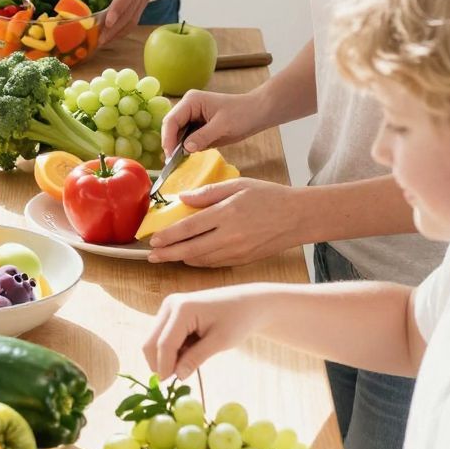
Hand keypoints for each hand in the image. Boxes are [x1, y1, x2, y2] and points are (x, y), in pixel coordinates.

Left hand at [76, 0, 154, 40]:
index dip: (117, 10)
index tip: (107, 23)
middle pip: (130, 12)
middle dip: (114, 29)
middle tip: (97, 41)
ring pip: (134, 19)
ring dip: (118, 33)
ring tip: (101, 42)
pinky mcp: (144, 0)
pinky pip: (134, 17)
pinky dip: (122, 28)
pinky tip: (109, 34)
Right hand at [143, 286, 264, 378]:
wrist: (247, 303)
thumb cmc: (238, 320)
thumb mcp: (219, 342)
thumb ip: (196, 358)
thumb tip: (177, 377)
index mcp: (182, 308)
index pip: (164, 344)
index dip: (164, 367)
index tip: (169, 386)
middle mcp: (170, 305)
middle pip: (151, 342)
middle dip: (161, 362)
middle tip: (178, 377)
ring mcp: (168, 308)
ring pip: (154, 341)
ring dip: (167, 356)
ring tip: (192, 359)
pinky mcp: (171, 313)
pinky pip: (163, 337)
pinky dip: (172, 350)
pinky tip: (191, 349)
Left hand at [148, 178, 306, 268]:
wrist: (298, 217)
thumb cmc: (269, 196)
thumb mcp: (238, 185)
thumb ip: (208, 193)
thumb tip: (182, 198)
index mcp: (227, 213)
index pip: (189, 227)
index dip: (168, 235)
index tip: (153, 239)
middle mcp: (230, 236)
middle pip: (190, 249)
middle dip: (168, 254)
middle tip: (151, 256)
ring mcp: (237, 251)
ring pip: (201, 260)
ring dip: (181, 259)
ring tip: (167, 256)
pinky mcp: (243, 260)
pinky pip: (214, 264)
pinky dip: (199, 261)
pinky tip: (190, 257)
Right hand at [161, 85, 265, 159]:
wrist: (257, 113)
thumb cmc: (242, 114)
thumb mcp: (222, 126)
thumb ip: (203, 136)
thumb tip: (185, 148)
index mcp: (191, 101)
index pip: (171, 120)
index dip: (168, 138)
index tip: (170, 156)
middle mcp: (188, 107)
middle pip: (171, 127)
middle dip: (170, 144)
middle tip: (172, 162)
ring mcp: (192, 116)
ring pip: (177, 134)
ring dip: (177, 147)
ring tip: (178, 162)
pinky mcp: (198, 126)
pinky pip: (186, 138)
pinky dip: (186, 148)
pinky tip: (187, 157)